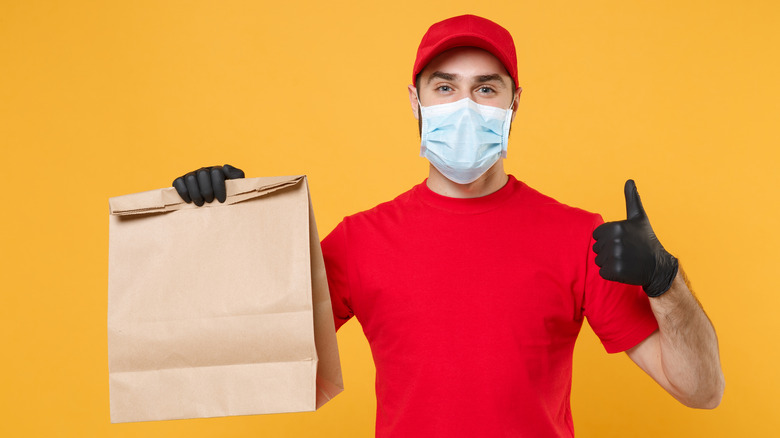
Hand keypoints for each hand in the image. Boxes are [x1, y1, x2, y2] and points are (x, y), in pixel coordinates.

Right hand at [172, 164, 244, 205]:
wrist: (216, 204)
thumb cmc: (227, 196)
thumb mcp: (236, 186)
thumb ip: (236, 175)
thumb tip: (225, 167)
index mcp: (217, 171)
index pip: (216, 172)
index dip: (218, 187)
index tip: (222, 200)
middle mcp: (203, 171)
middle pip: (202, 174)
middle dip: (207, 190)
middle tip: (210, 201)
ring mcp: (191, 175)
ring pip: (190, 178)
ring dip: (195, 193)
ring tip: (200, 204)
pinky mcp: (181, 181)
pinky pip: (178, 182)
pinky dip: (183, 192)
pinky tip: (189, 201)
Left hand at [592, 179, 678, 296]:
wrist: (658, 266)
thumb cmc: (646, 240)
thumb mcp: (639, 218)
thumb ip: (632, 199)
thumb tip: (629, 180)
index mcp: (616, 227)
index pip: (597, 235)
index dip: (608, 239)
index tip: (623, 240)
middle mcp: (614, 241)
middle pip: (596, 248)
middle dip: (608, 251)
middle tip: (626, 251)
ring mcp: (614, 256)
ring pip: (598, 260)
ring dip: (609, 262)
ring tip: (626, 260)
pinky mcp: (615, 271)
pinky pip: (602, 272)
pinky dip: (611, 273)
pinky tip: (625, 269)